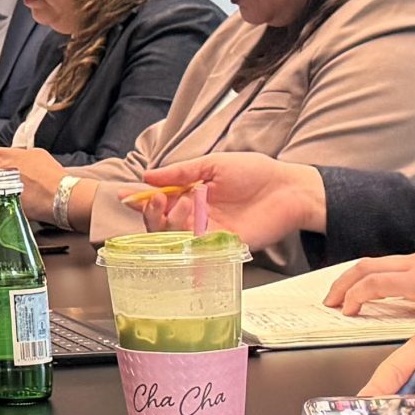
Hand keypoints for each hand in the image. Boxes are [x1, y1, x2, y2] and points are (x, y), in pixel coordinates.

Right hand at [139, 154, 325, 242]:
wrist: (289, 190)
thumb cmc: (256, 172)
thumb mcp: (214, 164)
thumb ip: (181, 172)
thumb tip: (148, 176)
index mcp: (192, 194)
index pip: (159, 200)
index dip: (141, 200)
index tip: (126, 194)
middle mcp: (196, 215)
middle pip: (161, 223)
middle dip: (151, 213)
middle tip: (156, 200)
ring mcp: (208, 232)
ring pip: (173, 237)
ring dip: (169, 222)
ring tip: (183, 202)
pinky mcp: (221, 246)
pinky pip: (195, 250)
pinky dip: (185, 242)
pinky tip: (188, 225)